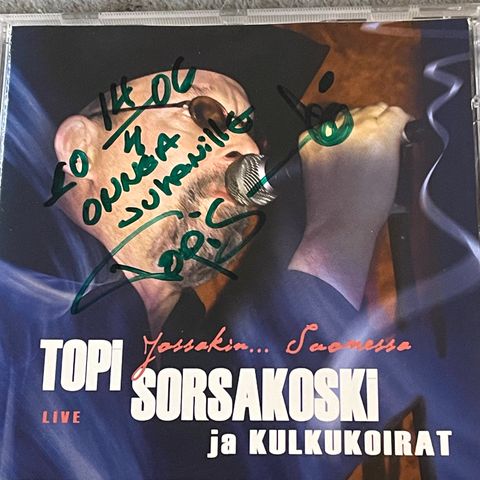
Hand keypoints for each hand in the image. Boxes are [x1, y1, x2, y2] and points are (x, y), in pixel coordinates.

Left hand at [289, 103, 411, 308]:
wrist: (339, 226)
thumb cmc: (367, 208)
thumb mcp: (396, 171)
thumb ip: (395, 142)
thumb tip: (393, 130)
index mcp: (380, 135)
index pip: (394, 112)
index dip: (397, 124)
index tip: (396, 130)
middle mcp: (352, 131)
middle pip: (369, 110)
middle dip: (376, 124)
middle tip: (375, 144)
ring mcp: (327, 137)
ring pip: (345, 117)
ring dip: (351, 130)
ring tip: (353, 153)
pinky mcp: (309, 146)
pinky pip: (320, 130)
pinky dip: (327, 138)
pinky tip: (334, 154)